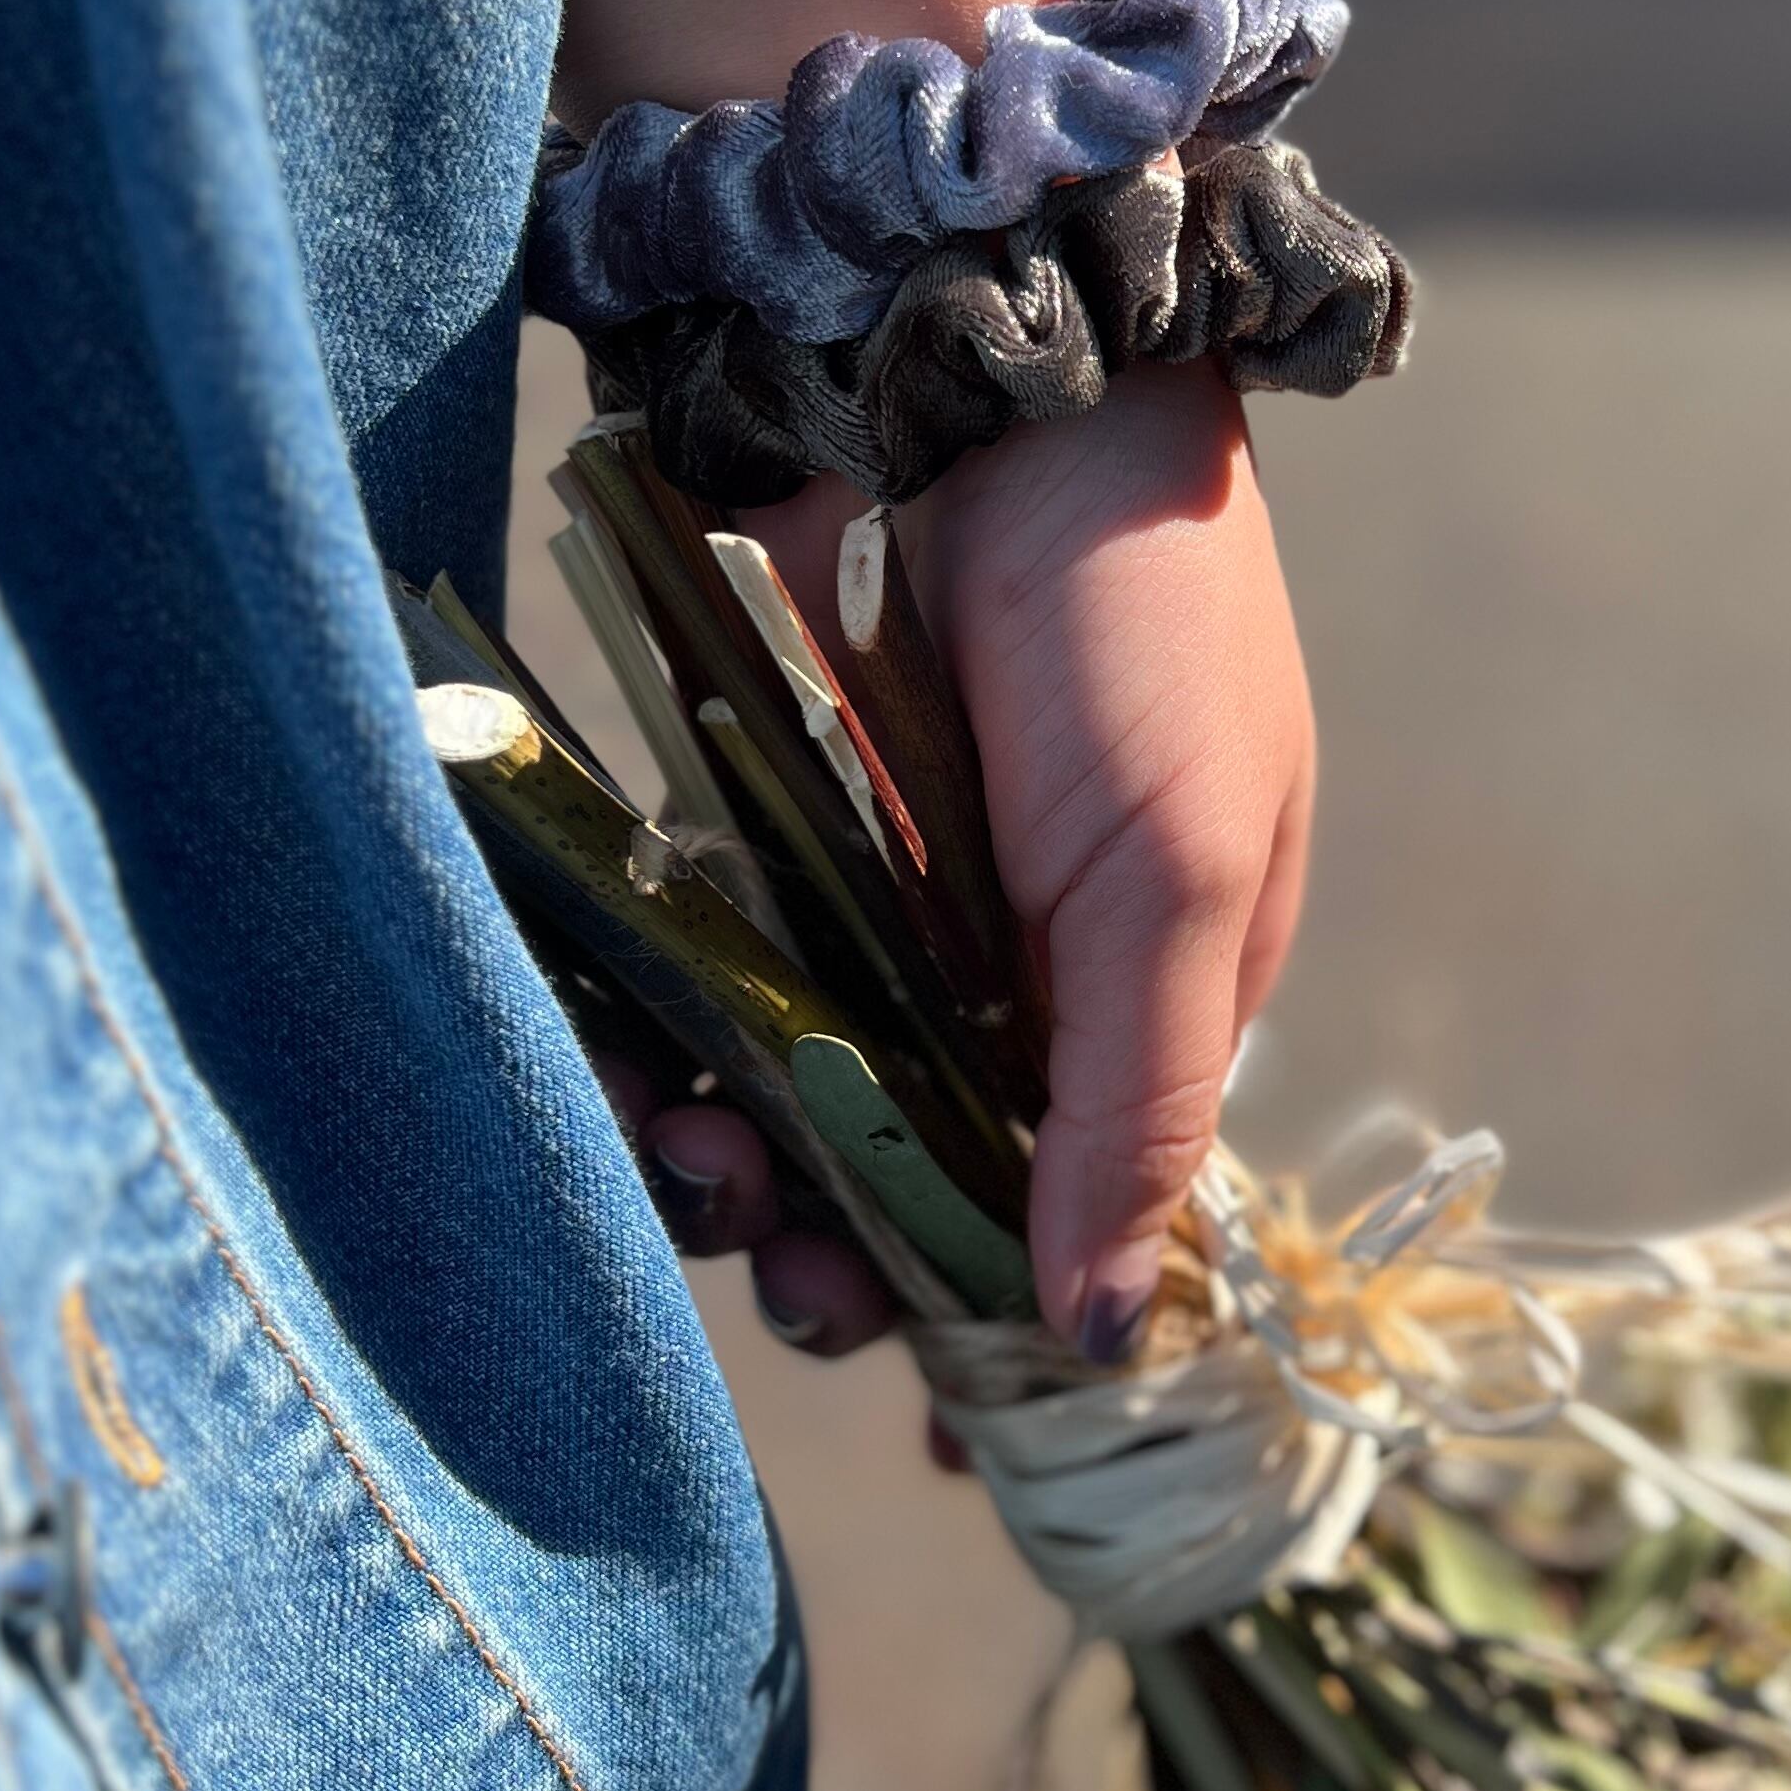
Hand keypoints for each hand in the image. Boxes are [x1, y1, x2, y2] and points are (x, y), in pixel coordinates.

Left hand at [607, 361, 1313, 1366]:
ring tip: (687, 1151)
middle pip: (914, 1175)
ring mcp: (875, 902)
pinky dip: (654, 1037)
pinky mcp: (753, 829)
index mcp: (1154, 993)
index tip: (937, 1423)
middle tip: (791, 1268)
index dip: (1011, 1324)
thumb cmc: (1134, 623)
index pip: (1086, 1211)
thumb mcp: (1171, 874)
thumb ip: (1133, 1105)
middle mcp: (1010, 968)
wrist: (988, 367)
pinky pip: (693, 978)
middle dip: (849, 1247)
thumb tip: (1103, 1337)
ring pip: (786, 1094)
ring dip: (737, 1159)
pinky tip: (620, 1060)